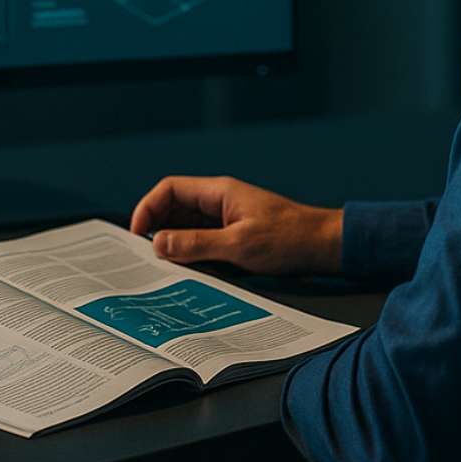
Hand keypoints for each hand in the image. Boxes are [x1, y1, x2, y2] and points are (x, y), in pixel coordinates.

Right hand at [129, 175, 342, 275]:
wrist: (324, 246)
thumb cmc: (288, 239)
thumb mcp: (239, 245)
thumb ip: (196, 244)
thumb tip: (158, 244)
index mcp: (218, 193)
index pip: (169, 190)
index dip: (147, 209)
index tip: (136, 235)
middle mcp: (219, 202)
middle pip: (174, 209)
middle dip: (156, 229)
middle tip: (144, 257)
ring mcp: (226, 220)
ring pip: (186, 228)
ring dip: (173, 245)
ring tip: (162, 268)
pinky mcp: (234, 237)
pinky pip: (202, 242)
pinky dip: (190, 254)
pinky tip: (186, 272)